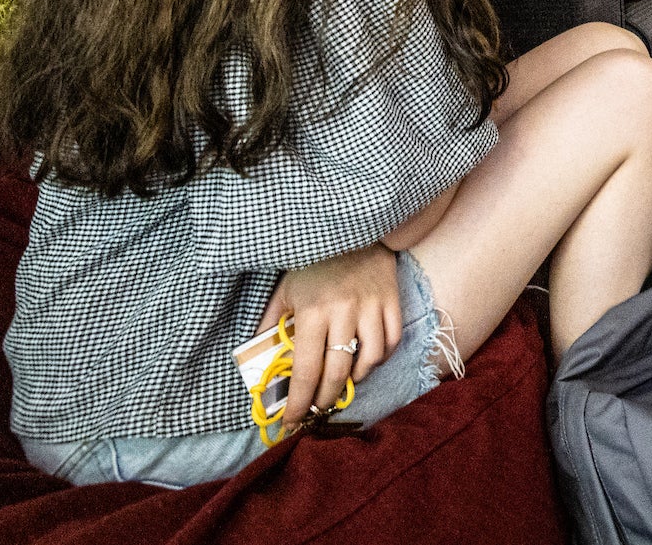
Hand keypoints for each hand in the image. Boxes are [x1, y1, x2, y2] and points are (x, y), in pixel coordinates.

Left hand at [259, 244, 401, 418]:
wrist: (351, 228)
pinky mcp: (392, 299)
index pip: (305, 369)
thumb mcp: (285, 291)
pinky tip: (367, 358)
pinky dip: (380, 357)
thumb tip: (259, 362)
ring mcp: (372, 305)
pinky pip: (391, 340)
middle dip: (326, 398)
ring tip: (343, 381)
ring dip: (355, 379)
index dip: (298, 401)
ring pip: (370, 359)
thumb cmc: (313, 263)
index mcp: (312, 311)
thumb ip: (271, 326)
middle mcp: (343, 311)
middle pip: (338, 371)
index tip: (292, 422)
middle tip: (318, 408)